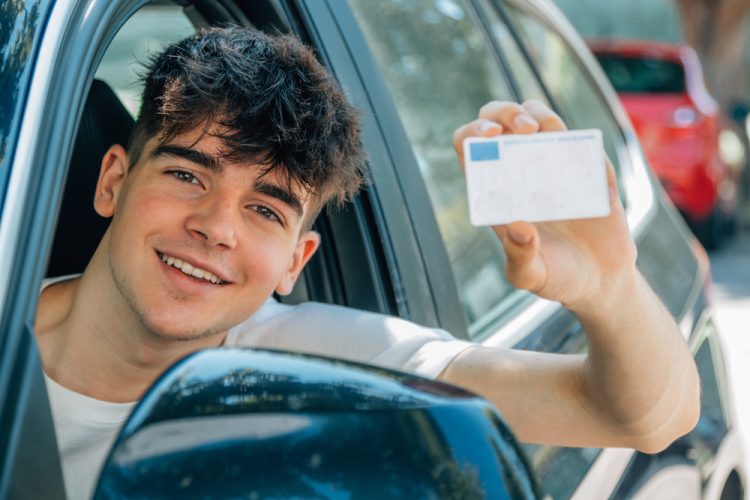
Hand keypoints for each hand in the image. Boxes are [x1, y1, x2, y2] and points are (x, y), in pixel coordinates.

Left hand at [452, 100, 636, 311]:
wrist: (601, 281)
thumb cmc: (557, 278)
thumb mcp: (531, 276)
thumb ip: (520, 257)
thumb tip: (519, 227)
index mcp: (495, 191)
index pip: (471, 148)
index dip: (473, 134)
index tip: (488, 137)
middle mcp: (519, 171)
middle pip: (499, 120)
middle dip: (503, 111)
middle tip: (521, 129)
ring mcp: (553, 164)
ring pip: (536, 115)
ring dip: (535, 113)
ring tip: (542, 132)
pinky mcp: (587, 165)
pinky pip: (576, 135)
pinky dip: (572, 133)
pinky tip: (575, 152)